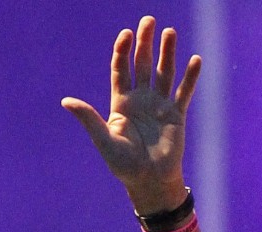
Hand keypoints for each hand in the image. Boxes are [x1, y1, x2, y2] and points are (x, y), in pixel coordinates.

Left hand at [61, 16, 200, 215]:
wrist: (149, 181)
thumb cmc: (123, 164)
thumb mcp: (104, 140)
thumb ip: (89, 119)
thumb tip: (66, 101)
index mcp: (121, 102)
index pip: (121, 69)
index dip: (123, 50)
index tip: (126, 34)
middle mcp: (141, 99)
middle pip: (142, 64)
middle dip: (146, 42)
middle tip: (149, 20)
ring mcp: (160, 106)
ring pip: (164, 73)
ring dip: (167, 53)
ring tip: (170, 32)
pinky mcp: (177, 116)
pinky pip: (184, 92)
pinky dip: (190, 77)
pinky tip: (195, 60)